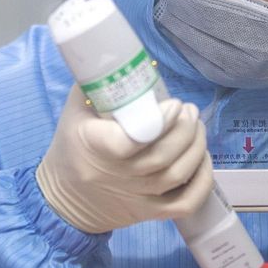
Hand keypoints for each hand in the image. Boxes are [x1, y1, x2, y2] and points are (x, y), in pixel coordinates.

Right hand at [35, 86, 214, 233]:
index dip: (161, 122)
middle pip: (164, 155)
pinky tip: (202, 159)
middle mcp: (120, 176)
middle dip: (186, 128)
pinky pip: (186, 203)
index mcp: (97, 147)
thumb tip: (122, 54)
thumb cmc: (71, 148)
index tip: (173, 104)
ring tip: (196, 127)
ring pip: (179, 175)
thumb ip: (98, 84)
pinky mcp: (150, 213)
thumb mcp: (75, 111)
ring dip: (197, 147)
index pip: (132, 140)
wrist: (64, 199)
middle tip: (188, 110)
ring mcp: (138, 197)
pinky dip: (203, 181)